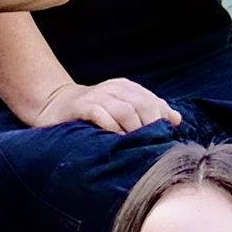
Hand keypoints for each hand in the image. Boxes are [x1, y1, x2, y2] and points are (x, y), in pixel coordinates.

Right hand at [32, 77, 181, 134]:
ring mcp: (96, 97)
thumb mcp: (123, 107)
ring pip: (124, 109)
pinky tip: (116, 139)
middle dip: (150, 124)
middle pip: (141, 104)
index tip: (164, 137)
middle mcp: (112, 89)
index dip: (161, 118)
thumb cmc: (94, 111)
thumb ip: (148, 111)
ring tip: (137, 144)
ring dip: (134, 128)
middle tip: (152, 143)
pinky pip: (100, 114)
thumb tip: (176, 119)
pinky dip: (112, 127)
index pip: (151, 100)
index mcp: (125, 88)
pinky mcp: (80, 107)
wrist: (54, 104)